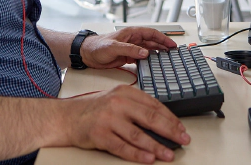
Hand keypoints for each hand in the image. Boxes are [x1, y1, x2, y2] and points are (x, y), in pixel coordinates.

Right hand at [62, 85, 189, 162]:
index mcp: (125, 92)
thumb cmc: (95, 109)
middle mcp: (118, 103)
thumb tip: (161, 121)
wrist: (68, 117)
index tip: (181, 128)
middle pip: (150, 118)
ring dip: (156, 146)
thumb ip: (136, 106)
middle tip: (183, 139)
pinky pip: (123, 147)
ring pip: (138, 135)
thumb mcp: (117, 99)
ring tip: (169, 154)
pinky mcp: (100, 135)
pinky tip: (149, 159)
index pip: (154, 105)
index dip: (170, 118)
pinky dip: (137, 155)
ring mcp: (109, 119)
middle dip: (170, 130)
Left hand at [81, 27, 176, 68]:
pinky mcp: (127, 57)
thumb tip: (145, 52)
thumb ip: (130, 50)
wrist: (86, 54)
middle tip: (173, 53)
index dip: (162, 38)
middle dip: (163, 46)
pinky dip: (149, 61)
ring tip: (166, 59)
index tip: (171, 44)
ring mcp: (131, 48)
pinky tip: (153, 65)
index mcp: (131, 33)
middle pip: (152, 42)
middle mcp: (133, 40)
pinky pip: (141, 58)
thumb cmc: (97, 46)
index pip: (151, 33)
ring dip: (157, 54)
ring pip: (148, 50)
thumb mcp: (114, 47)